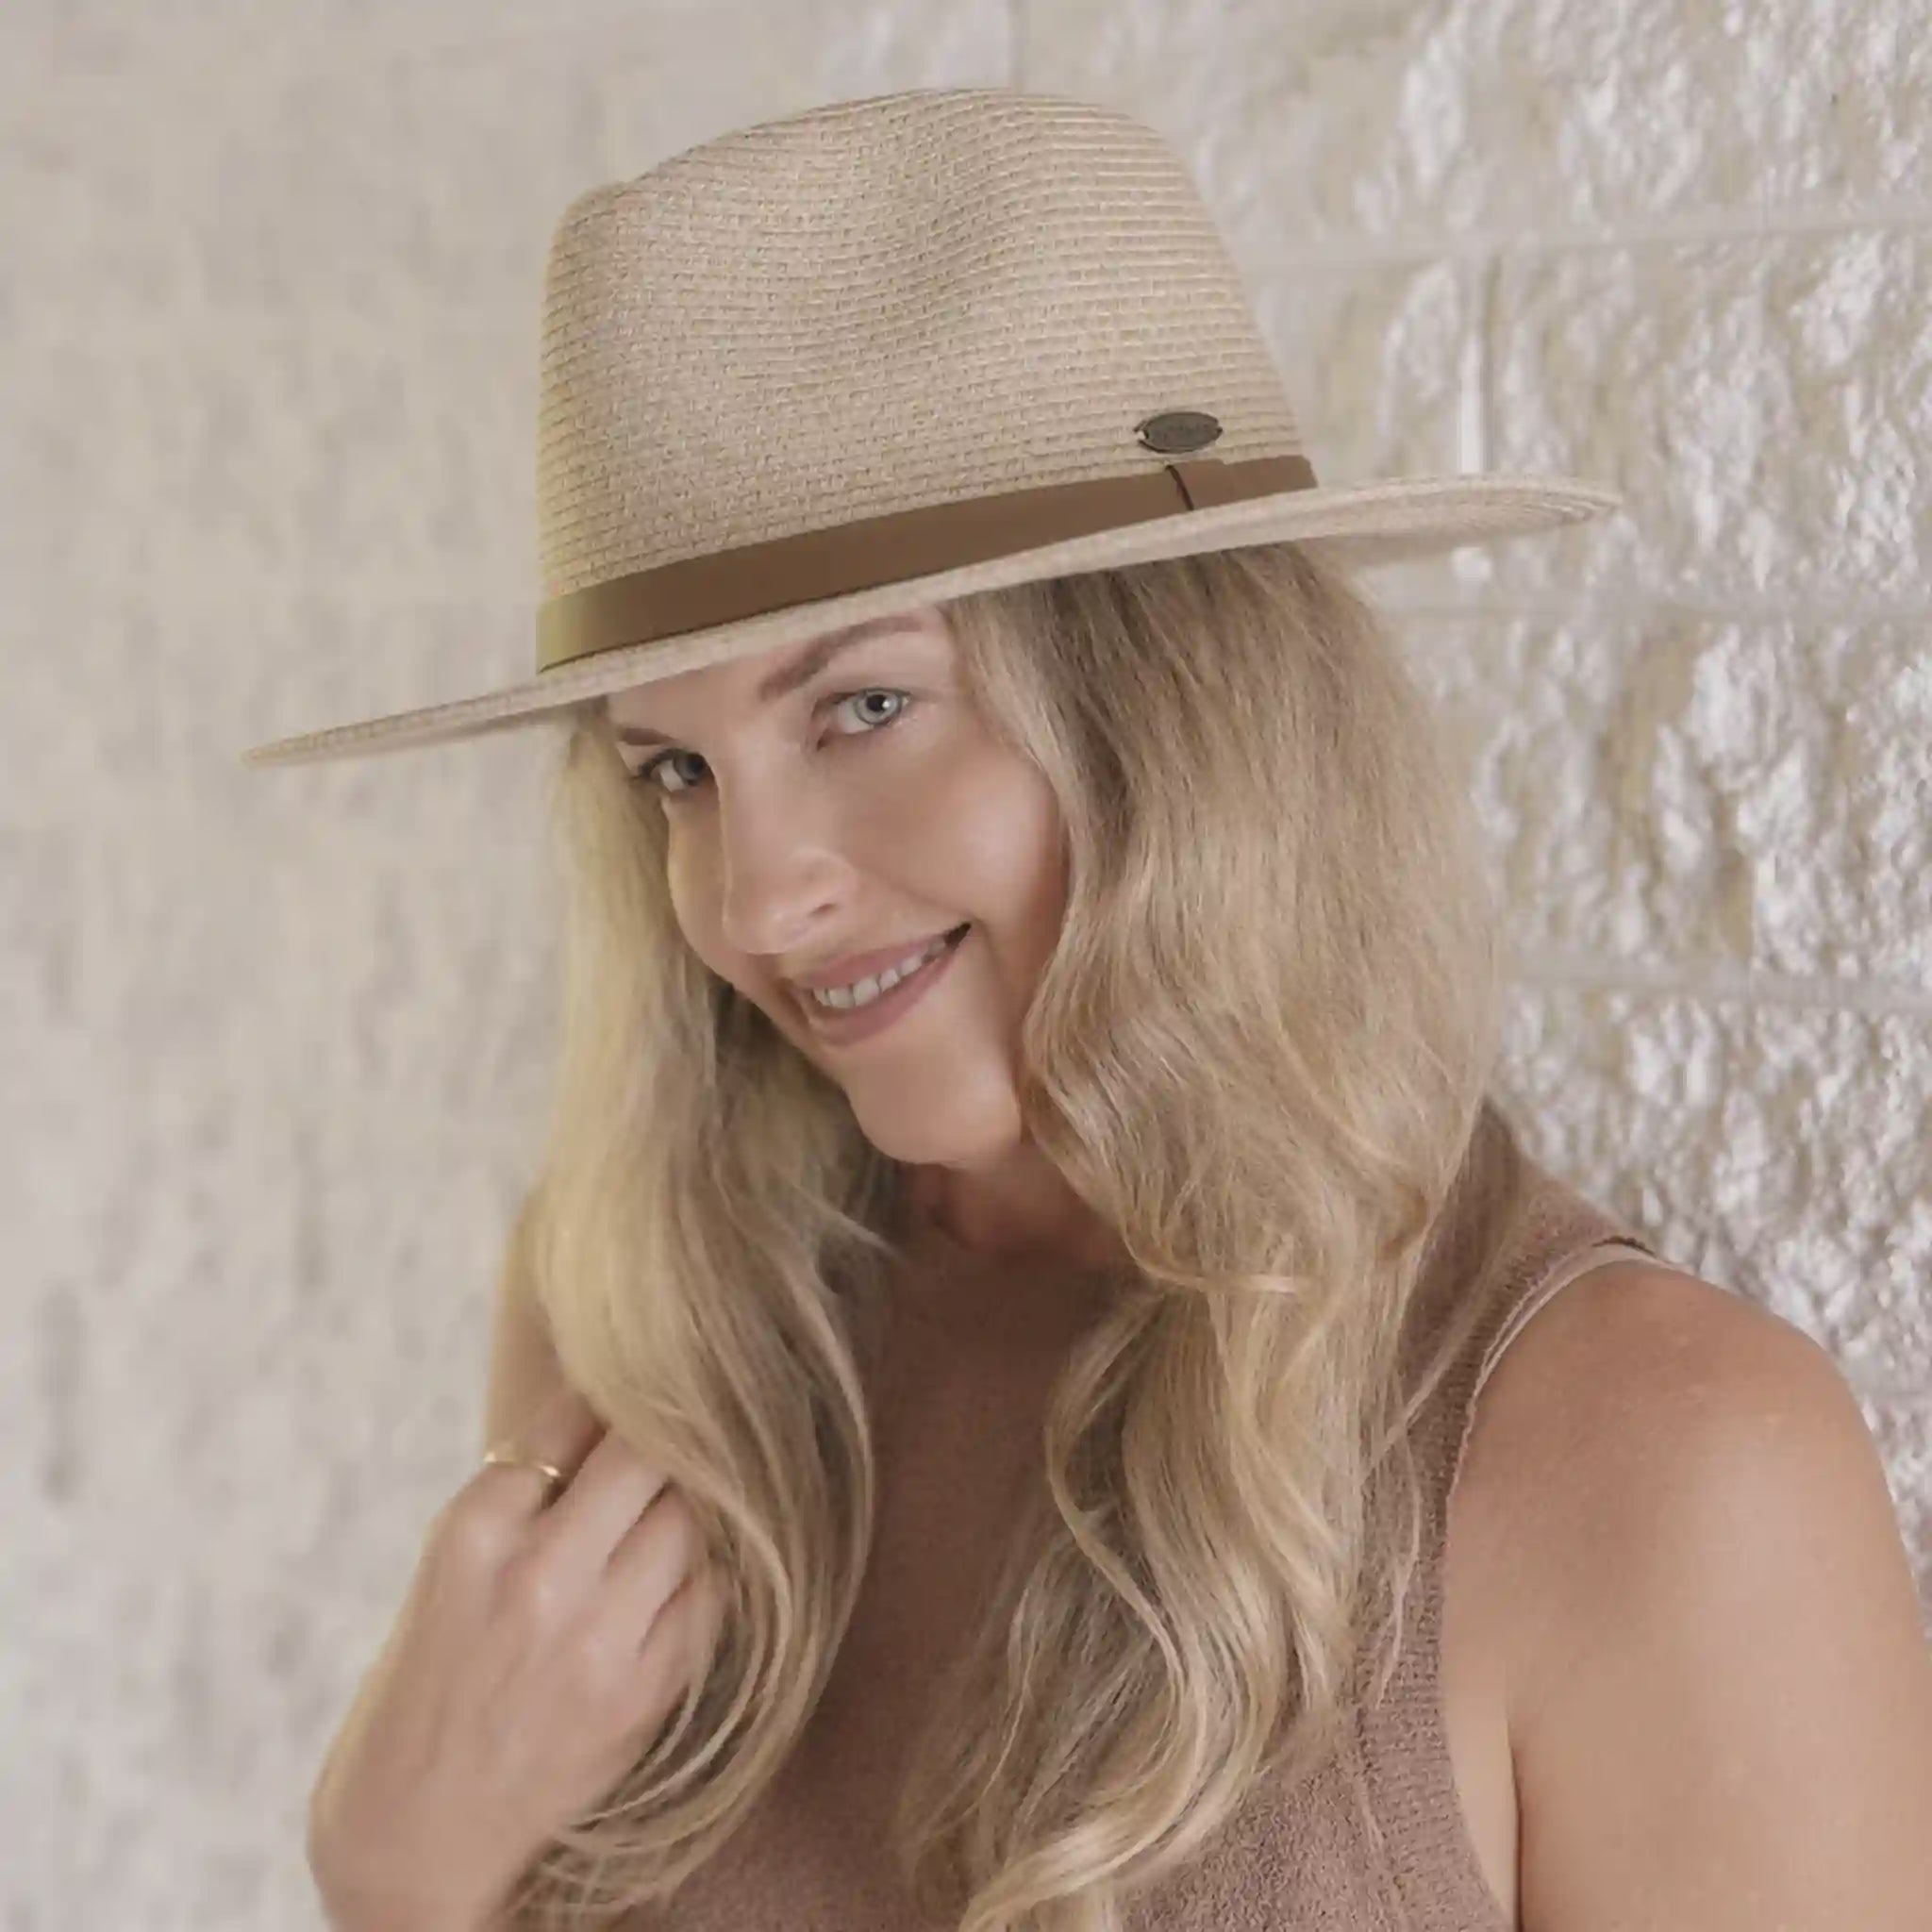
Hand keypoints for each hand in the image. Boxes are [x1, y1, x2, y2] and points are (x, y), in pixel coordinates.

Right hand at [307, 1382, 726, 1930]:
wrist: (415, 1839)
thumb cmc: (428, 1684)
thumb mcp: (450, 1568)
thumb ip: (526, 1495)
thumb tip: (613, 1405)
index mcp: (474, 1533)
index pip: (575, 1417)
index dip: (617, 1389)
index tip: (646, 1371)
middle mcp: (538, 1577)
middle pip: (648, 1454)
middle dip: (674, 1425)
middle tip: (697, 1410)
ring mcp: (598, 1639)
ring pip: (693, 1517)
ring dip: (704, 1492)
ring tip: (714, 1475)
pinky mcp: (644, 1694)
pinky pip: (714, 1594)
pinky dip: (718, 1564)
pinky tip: (709, 1554)